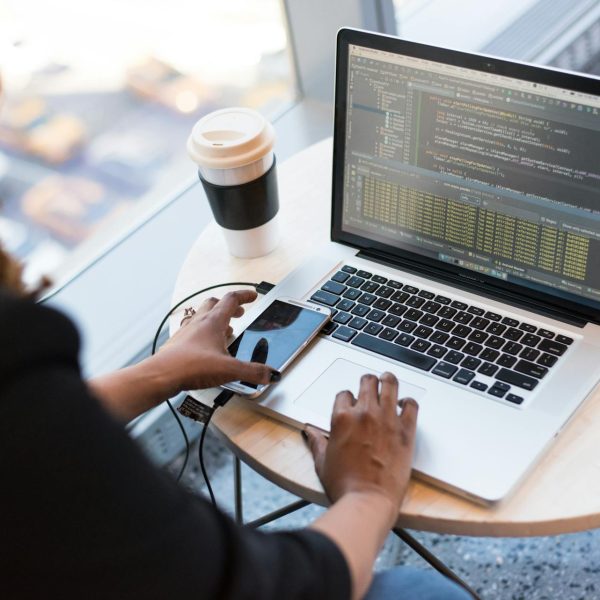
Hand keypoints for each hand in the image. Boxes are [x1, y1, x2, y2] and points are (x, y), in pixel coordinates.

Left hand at [154, 289, 277, 393]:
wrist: (161, 375)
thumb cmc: (191, 366)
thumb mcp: (230, 370)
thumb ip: (253, 372)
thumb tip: (270, 373)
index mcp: (213, 322)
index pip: (231, 300)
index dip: (244, 296)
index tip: (252, 295)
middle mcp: (198, 323)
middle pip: (214, 303)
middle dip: (228, 306)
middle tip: (238, 312)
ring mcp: (186, 332)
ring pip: (201, 316)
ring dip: (215, 318)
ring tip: (225, 330)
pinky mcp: (178, 344)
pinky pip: (192, 331)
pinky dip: (202, 333)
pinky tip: (206, 347)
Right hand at [305, 372, 417, 519]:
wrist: (368, 500)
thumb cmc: (345, 484)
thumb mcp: (322, 461)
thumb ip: (316, 441)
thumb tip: (308, 431)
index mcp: (342, 417)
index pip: (344, 394)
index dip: (348, 399)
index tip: (351, 405)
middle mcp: (364, 413)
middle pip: (367, 381)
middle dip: (368, 382)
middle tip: (371, 385)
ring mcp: (386, 419)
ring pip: (390, 384)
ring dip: (388, 380)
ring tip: (388, 380)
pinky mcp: (405, 430)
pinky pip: (411, 405)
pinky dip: (408, 402)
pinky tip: (405, 404)